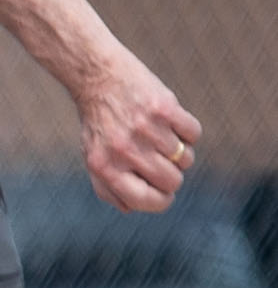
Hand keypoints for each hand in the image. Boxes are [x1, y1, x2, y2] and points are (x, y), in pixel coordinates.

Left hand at [79, 51, 201, 213]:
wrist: (98, 78)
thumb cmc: (99, 124)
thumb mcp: (93, 158)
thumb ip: (107, 187)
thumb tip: (131, 209)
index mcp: (105, 168)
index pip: (146, 201)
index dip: (161, 201)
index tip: (164, 192)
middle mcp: (125, 151)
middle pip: (172, 182)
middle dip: (173, 175)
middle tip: (161, 160)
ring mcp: (145, 129)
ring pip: (186, 158)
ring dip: (180, 151)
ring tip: (161, 137)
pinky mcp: (164, 108)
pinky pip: (194, 133)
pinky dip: (188, 130)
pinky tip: (171, 122)